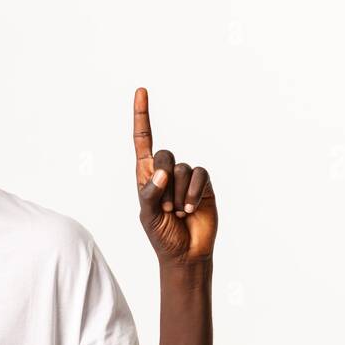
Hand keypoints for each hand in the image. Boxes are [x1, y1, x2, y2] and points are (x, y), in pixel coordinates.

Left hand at [132, 87, 216, 264]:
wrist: (185, 252)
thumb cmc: (162, 234)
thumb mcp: (148, 215)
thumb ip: (150, 192)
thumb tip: (162, 171)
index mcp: (146, 174)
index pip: (142, 140)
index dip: (141, 116)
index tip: (141, 91)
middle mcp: (166, 172)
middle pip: (165, 154)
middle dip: (163, 179)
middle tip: (164, 207)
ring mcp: (186, 177)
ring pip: (182, 168)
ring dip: (177, 194)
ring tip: (177, 213)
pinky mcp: (204, 184)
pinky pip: (199, 175)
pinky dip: (192, 192)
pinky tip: (190, 209)